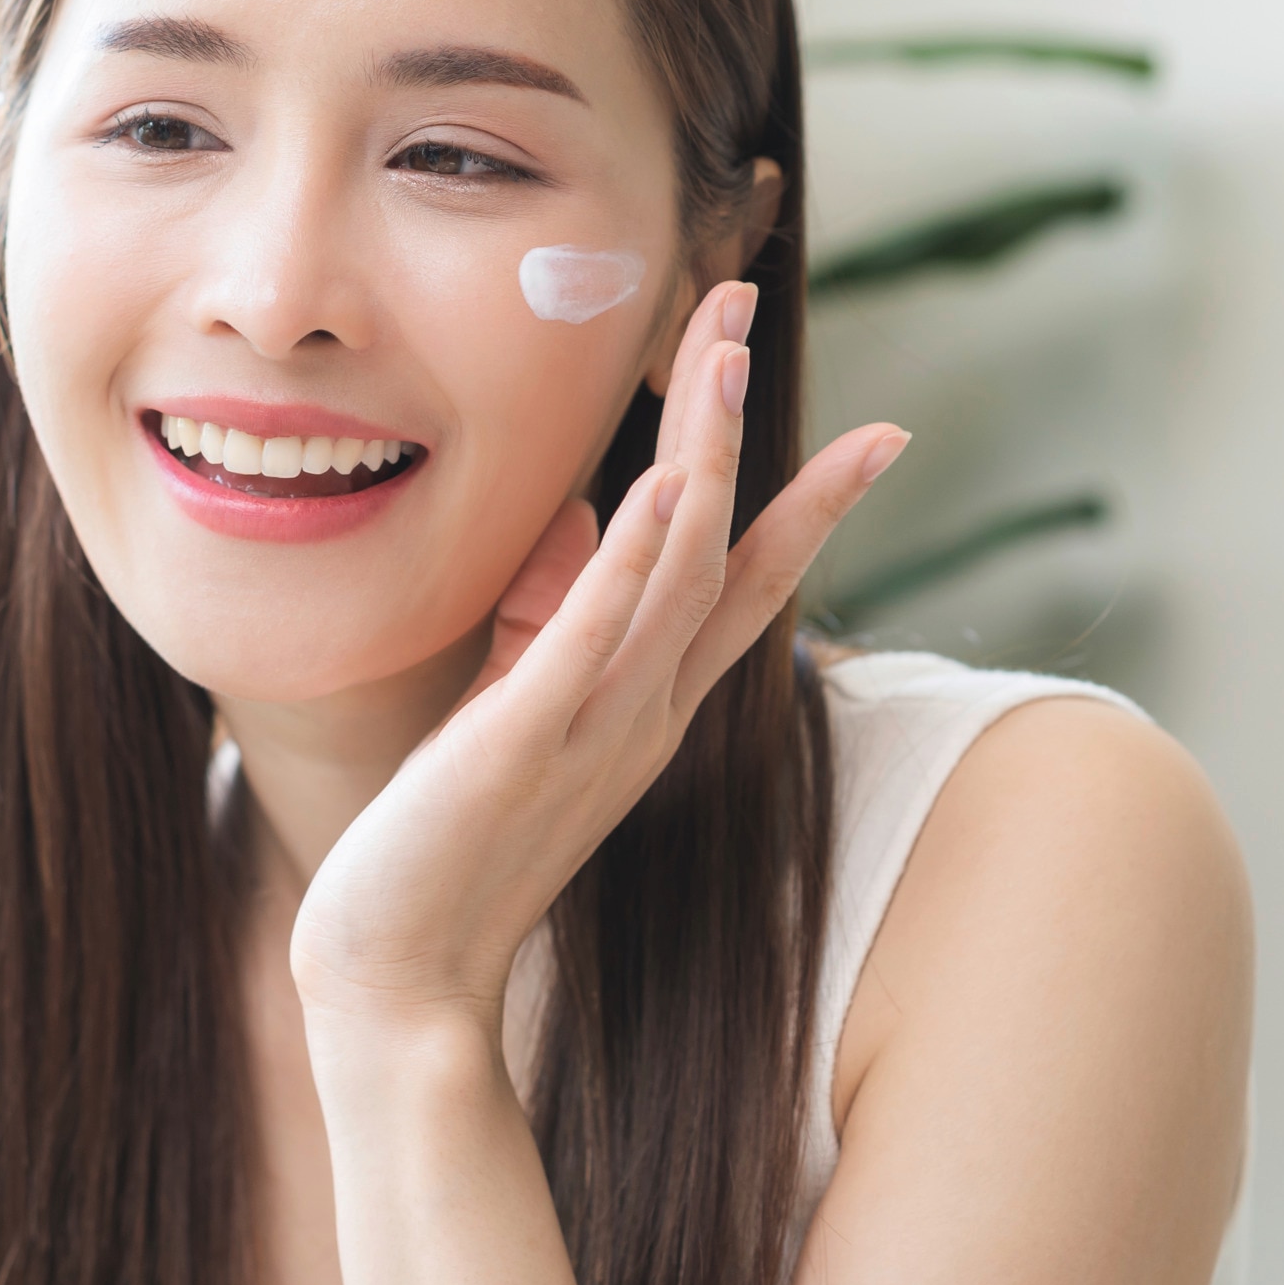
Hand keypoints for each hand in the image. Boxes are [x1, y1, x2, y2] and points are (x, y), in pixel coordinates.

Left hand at [288, 280, 908, 1030]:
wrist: (399, 981)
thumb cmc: (445, 852)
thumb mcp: (511, 717)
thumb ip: (551, 627)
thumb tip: (573, 522)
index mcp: (643, 710)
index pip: (748, 588)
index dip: (812, 505)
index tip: (884, 432)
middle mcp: (639, 712)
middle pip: (720, 547)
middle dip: (736, 421)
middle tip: (742, 303)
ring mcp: (590, 725)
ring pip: (675, 572)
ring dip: (700, 457)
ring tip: (715, 352)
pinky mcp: (523, 737)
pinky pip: (594, 633)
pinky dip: (634, 556)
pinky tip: (663, 484)